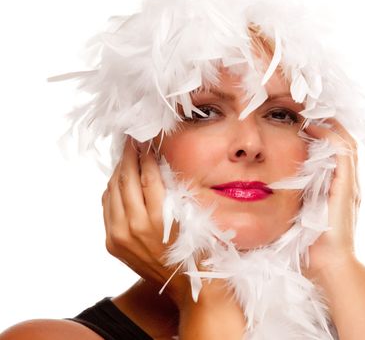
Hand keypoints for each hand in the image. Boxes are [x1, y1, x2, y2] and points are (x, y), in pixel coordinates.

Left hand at [102, 138, 187, 304]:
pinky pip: (107, 208)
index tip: (146, 139)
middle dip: (128, 156)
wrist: (189, 285)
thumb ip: (175, 190)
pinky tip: (119, 180)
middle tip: (131, 140)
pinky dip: (112, 191)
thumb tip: (160, 162)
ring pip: (112, 192)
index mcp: (159, 218)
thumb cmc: (197, 249)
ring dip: (119, 171)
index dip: (146, 154)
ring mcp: (119, 236)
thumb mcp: (193, 215)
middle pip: (126, 180)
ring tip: (126, 156)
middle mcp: (134, 226)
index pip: (147, 175)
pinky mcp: (112, 243)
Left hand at [303, 120, 360, 278]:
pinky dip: (330, 136)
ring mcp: (350, 185)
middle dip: (328, 122)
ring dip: (330, 124)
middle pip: (343, 141)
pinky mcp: (347, 188)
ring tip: (310, 111)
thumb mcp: (299, 216)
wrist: (329, 267)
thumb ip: (293, 201)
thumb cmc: (310, 247)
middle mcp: (347, 183)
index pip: (335, 151)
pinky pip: (343, 153)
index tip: (302, 119)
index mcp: (337, 189)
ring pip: (346, 143)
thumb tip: (266, 190)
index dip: (322, 132)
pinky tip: (313, 127)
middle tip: (306, 108)